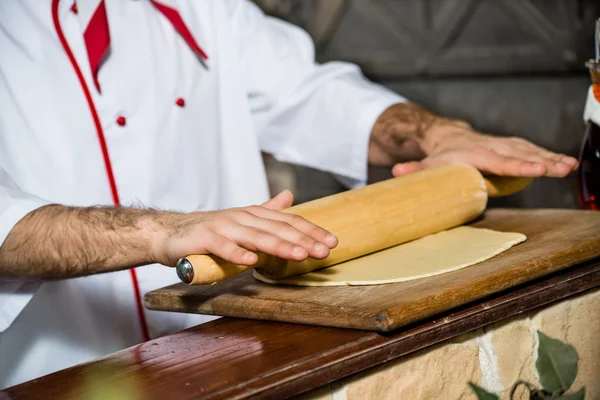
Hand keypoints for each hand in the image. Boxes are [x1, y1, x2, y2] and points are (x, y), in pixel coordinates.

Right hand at [152, 190, 337, 266]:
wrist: (170, 233)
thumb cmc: (209, 230)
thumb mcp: (242, 219)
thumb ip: (267, 211)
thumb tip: (289, 196)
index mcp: (253, 214)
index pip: (288, 221)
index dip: (310, 230)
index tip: (331, 242)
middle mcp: (241, 217)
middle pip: (277, 229)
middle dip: (303, 240)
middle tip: (324, 251)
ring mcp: (222, 227)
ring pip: (255, 236)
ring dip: (279, 246)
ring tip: (299, 255)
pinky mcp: (203, 239)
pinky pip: (222, 247)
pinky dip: (237, 254)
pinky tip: (251, 262)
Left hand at [368, 103, 577, 177]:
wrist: (448, 136)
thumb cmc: (440, 154)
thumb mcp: (426, 162)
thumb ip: (414, 169)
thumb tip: (395, 172)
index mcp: (477, 153)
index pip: (500, 161)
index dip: (519, 165)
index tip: (538, 168)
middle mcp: (494, 147)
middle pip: (521, 154)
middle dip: (543, 160)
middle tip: (563, 168)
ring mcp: (504, 146)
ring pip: (530, 150)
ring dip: (551, 158)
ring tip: (570, 167)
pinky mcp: (510, 148)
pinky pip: (531, 151)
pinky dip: (548, 156)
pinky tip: (564, 164)